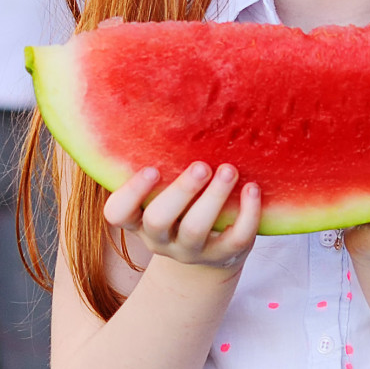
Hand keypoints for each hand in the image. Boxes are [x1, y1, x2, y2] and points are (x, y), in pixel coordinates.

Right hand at [103, 161, 260, 272]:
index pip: (118, 213)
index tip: (151, 169)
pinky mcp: (222, 257)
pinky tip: (252, 189)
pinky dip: (247, 214)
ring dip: (214, 197)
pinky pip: (235, 239)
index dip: (130, 193)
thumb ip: (164, 168)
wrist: (210, 255)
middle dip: (180, 191)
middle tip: (201, 166)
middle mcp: (159, 239)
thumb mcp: (165, 194)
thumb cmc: (183, 209)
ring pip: (196, 230)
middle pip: (158, 220)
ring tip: (229, 170)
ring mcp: (190, 252)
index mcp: (138, 220)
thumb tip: (173, 111)